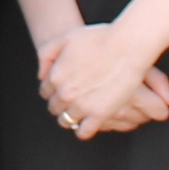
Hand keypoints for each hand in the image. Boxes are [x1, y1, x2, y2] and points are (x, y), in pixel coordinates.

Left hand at [36, 21, 168, 140]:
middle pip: (54, 107)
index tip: (62, 88)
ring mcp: (81, 106)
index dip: (53, 89)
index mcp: (55, 76)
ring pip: (66, 121)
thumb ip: (46, 54)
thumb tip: (41, 74)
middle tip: (73, 98)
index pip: (45, 91)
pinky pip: (84, 132)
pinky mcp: (99, 115)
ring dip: (70, 117)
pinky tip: (89, 122)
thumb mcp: (65, 37)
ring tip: (80, 112)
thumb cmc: (100, 38)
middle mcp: (65, 93)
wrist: (127, 46)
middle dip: (60, 103)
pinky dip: (83, 130)